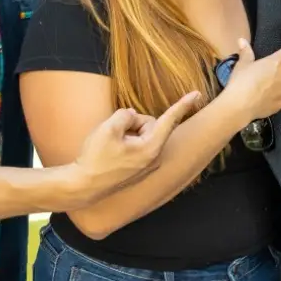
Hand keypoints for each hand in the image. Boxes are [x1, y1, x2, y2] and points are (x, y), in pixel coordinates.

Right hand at [74, 93, 201, 196]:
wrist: (83, 186)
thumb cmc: (96, 159)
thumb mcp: (109, 128)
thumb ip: (126, 114)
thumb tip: (132, 116)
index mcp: (151, 148)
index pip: (169, 120)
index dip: (183, 104)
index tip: (198, 94)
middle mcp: (154, 158)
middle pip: (149, 124)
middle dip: (132, 123)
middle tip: (113, 134)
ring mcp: (146, 165)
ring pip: (141, 135)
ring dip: (126, 133)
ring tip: (109, 147)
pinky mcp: (138, 169)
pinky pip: (135, 146)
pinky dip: (124, 143)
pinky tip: (111, 153)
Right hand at [220, 29, 280, 121]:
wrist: (239, 106)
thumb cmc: (241, 81)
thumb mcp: (242, 65)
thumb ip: (246, 52)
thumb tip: (242, 40)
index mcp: (277, 61)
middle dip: (273, 73)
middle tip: (257, 78)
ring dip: (273, 86)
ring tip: (257, 90)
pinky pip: (279, 97)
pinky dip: (272, 98)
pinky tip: (260, 100)